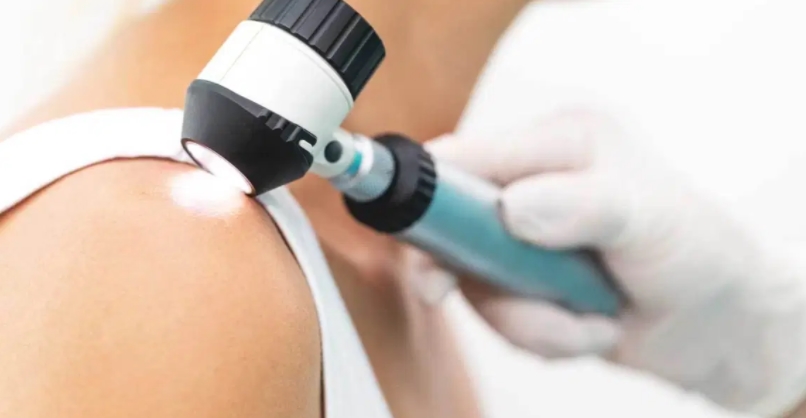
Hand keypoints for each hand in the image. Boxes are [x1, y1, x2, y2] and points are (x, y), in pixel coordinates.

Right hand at [426, 109, 805, 416]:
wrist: (717, 321)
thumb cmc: (698, 251)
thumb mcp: (651, 217)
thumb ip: (585, 204)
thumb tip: (512, 208)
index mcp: (557, 142)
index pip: (465, 158)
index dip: (432, 202)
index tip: (435, 260)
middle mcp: (532, 183)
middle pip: (453, 232)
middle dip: (493, 285)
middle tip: (531, 305)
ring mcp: (522, 237)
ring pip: (476, 288)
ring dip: (533, 322)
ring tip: (594, 320)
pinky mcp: (523, 281)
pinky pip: (501, 320)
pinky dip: (544, 337)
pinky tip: (589, 328)